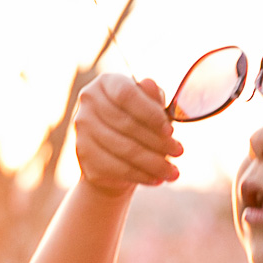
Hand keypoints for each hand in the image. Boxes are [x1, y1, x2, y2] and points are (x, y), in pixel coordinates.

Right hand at [74, 75, 182, 195]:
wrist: (114, 156)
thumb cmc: (138, 124)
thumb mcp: (150, 108)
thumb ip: (152, 97)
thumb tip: (150, 84)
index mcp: (106, 83)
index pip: (126, 95)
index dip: (150, 113)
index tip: (170, 130)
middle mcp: (88, 102)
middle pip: (126, 124)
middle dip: (158, 141)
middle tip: (179, 152)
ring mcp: (82, 129)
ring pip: (124, 149)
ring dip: (154, 163)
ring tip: (174, 172)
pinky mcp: (84, 154)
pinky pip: (117, 168)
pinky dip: (141, 175)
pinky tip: (157, 179)